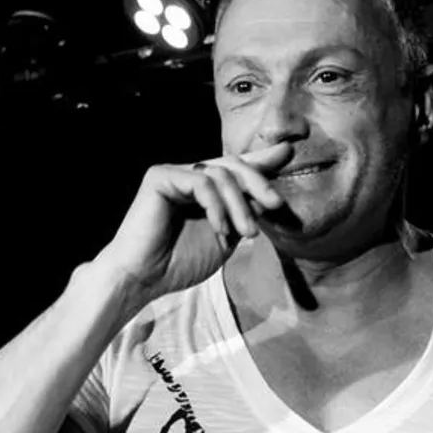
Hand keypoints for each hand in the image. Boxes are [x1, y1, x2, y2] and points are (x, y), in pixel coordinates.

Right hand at [94, 142, 292, 310]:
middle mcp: (190, 176)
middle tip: (276, 205)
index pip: (237, 168)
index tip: (288, 153)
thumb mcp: (227, 236)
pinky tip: (222, 229)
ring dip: (241, 205)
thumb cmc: (181, 262)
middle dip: (259, 183)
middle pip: (234, 165)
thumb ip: (246, 212)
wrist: (145, 278)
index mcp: (206, 189)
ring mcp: (175, 173)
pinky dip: (217, 206)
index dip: (262, 160)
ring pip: (221, 174)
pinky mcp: (160, 176)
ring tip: (248, 234)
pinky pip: (201, 182)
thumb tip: (273, 194)